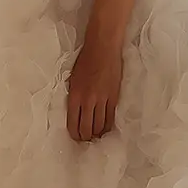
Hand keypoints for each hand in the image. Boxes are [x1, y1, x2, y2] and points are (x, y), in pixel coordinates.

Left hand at [66, 28, 123, 142]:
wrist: (103, 47)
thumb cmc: (85, 59)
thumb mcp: (73, 79)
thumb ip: (74, 97)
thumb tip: (76, 111)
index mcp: (74, 96)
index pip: (73, 123)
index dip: (74, 135)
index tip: (75, 138)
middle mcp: (88, 101)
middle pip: (87, 129)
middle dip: (85, 138)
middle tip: (85, 140)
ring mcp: (102, 100)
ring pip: (100, 126)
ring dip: (97, 134)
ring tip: (96, 137)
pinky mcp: (114, 98)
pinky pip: (110, 118)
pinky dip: (107, 127)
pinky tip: (105, 130)